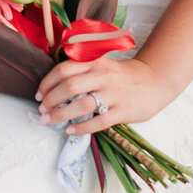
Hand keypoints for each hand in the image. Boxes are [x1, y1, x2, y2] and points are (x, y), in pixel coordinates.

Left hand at [36, 54, 173, 135]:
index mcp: (95, 62)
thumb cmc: (121, 76)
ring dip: (60, 114)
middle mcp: (103, 76)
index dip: (47, 83)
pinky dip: (82, 128)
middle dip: (50, 100)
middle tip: (42, 110)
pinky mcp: (123, 110)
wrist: (154, 82)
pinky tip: (71, 130)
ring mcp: (114, 93)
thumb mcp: (102, 64)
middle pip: (69, 86)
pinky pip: (98, 122)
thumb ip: (81, 70)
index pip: (63, 70)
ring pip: (81, 105)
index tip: (39, 95)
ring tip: (50, 121)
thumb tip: (52, 85)